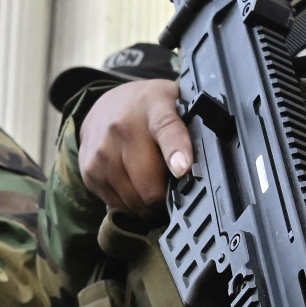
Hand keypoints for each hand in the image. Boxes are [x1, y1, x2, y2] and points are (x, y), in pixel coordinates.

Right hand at [77, 80, 191, 214]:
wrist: (104, 106)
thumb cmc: (147, 109)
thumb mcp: (174, 102)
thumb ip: (191, 125)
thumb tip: (216, 156)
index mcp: (154, 106)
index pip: (166, 129)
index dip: (176, 151)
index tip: (183, 169)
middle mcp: (122, 127)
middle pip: (149, 182)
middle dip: (166, 197)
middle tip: (172, 191)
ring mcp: (102, 150)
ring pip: (133, 200)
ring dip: (147, 204)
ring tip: (152, 187)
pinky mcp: (89, 170)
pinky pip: (116, 204)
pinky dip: (129, 203)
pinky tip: (133, 185)